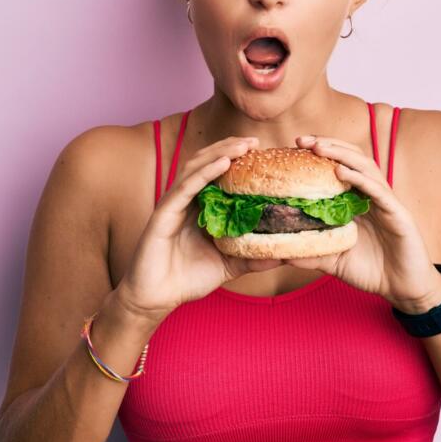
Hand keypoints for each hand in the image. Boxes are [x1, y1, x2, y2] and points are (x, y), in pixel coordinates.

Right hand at [110, 136, 284, 327]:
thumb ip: (252, 257)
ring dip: (220, 153)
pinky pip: (186, 187)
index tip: (262, 151)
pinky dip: (205, 172)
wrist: (155, 299)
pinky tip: (222, 163)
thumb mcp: (228, 266)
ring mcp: (173, 204)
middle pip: (207, 162)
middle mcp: (185, 199)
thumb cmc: (186, 279)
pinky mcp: (164, 213)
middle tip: (255, 142)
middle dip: (230, 148)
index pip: (218, 173)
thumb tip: (285, 255)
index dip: (237, 159)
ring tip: (242, 146)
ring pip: (197, 168)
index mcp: (199, 207)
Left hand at [289, 135, 440, 313]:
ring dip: (342, 154)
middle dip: (328, 145)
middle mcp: (373, 196)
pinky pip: (379, 191)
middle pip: (352, 159)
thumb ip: (313, 253)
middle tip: (303, 140)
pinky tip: (342, 173)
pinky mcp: (398, 215)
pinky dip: (360, 179)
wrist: (404, 289)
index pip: (339, 167)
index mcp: (358, 202)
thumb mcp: (335, 261)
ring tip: (319, 147)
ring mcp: (387, 203)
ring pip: (366, 168)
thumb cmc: (372, 271)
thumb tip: (282, 251)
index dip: (320, 155)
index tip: (295, 147)